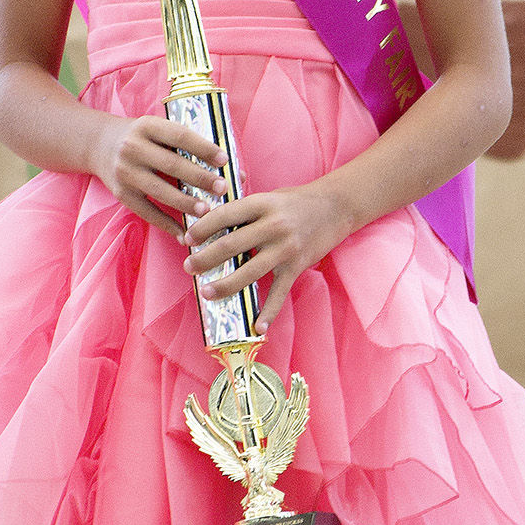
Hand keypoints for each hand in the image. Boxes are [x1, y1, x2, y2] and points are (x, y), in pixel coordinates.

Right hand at [89, 113, 227, 239]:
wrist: (99, 144)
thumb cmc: (142, 138)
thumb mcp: (158, 131)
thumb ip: (189, 146)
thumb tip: (233, 170)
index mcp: (147, 126)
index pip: (180, 136)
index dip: (203, 148)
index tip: (224, 160)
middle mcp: (133, 147)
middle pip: (172, 165)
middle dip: (200, 178)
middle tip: (223, 188)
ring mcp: (125, 171)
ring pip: (160, 191)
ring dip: (186, 203)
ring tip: (208, 211)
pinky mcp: (121, 193)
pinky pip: (147, 212)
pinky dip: (167, 224)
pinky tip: (184, 233)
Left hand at [183, 179, 350, 330]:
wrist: (337, 206)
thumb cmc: (297, 201)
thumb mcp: (269, 197)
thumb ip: (245, 212)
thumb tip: (212, 229)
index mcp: (262, 203)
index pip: (226, 215)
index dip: (204, 227)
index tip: (187, 239)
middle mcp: (274, 225)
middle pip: (232, 245)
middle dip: (206, 258)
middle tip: (189, 267)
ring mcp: (286, 248)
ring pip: (250, 271)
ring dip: (226, 285)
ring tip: (206, 293)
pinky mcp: (297, 266)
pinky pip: (279, 293)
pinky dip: (268, 312)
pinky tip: (257, 327)